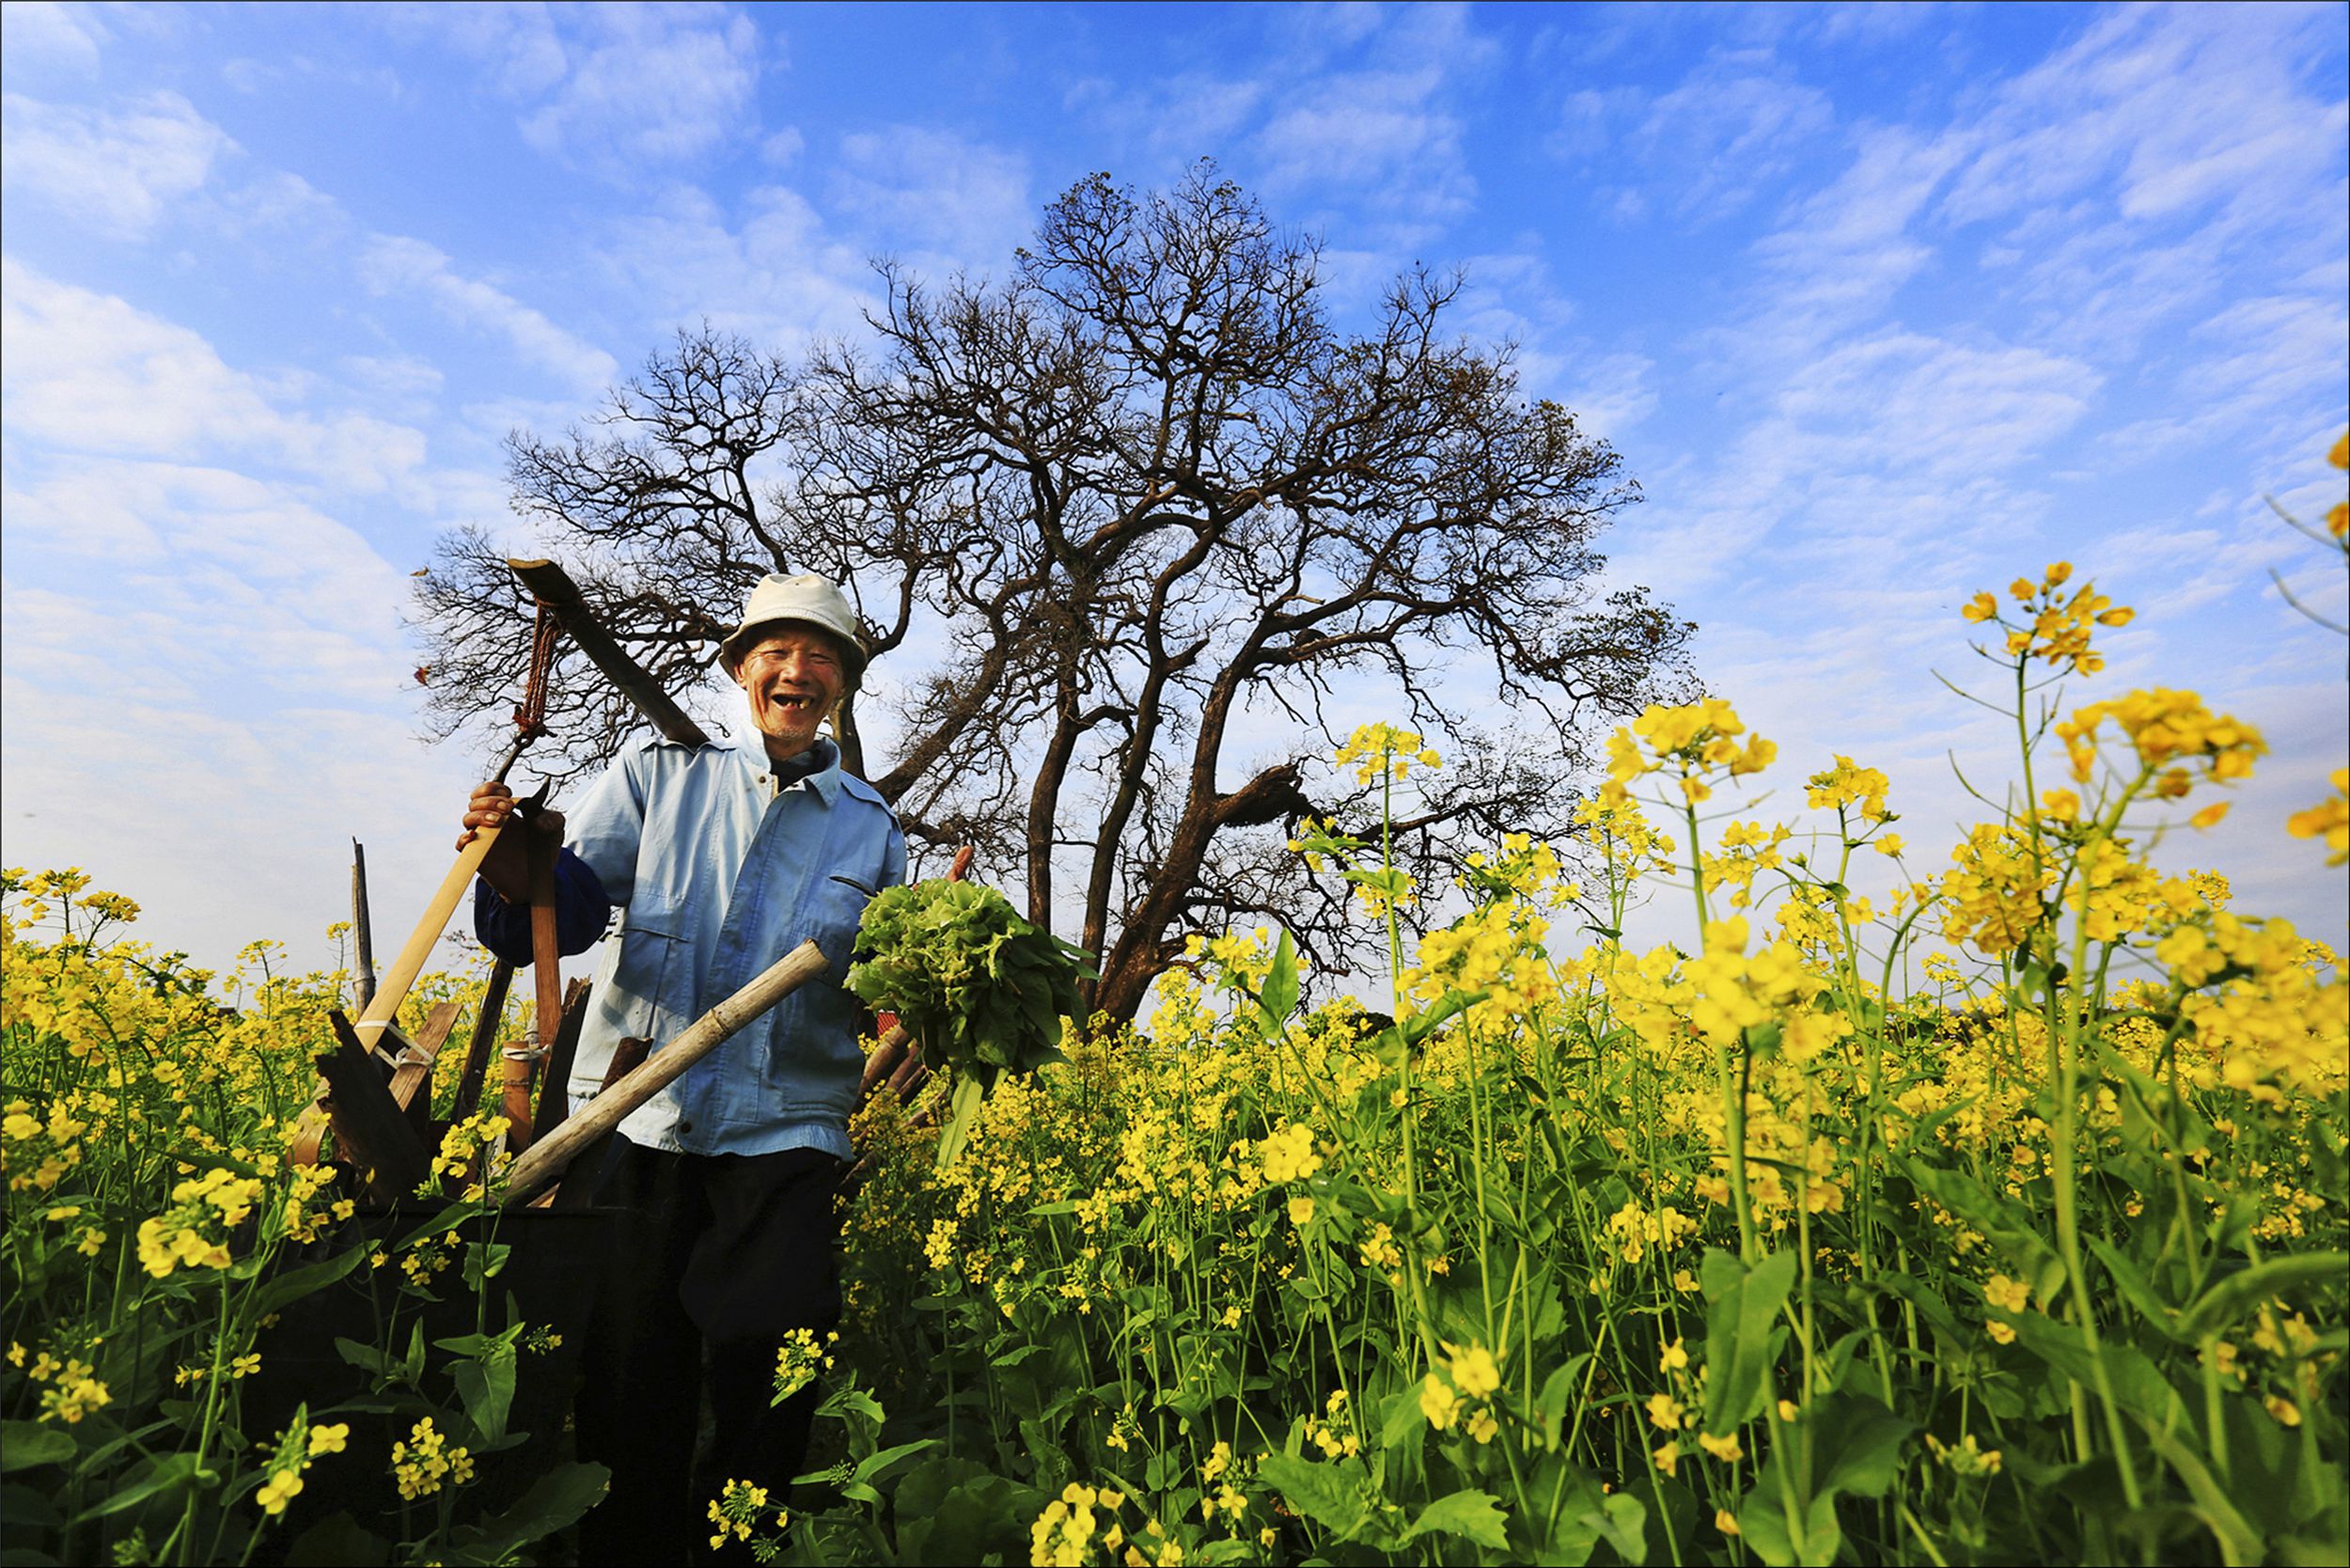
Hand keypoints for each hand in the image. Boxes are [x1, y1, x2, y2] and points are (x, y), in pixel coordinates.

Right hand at [456, 783, 562, 903]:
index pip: (488, 791)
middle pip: (475, 801)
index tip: (508, 792)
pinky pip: (460, 844)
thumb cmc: (543, 852)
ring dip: (481, 815)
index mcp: (506, 811)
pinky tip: (475, 835)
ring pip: (467, 818)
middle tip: (508, 807)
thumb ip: (554, 819)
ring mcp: (483, 838)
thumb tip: (539, 819)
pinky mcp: (477, 855)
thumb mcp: (555, 831)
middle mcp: (491, 822)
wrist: (538, 880)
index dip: (493, 787)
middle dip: (490, 799)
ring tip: (499, 820)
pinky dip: (464, 838)